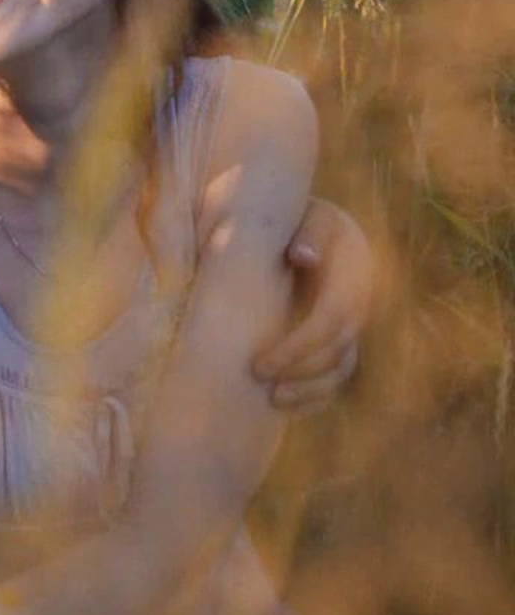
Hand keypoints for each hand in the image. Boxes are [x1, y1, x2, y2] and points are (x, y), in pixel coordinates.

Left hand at [253, 196, 373, 410]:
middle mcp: (357, 298)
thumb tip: (302, 256)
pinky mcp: (336, 335)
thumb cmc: (287, 211)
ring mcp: (349, 320)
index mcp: (351, 267)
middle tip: (258, 380)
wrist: (295, 217)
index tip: (260, 365)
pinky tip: (286, 405)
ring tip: (274, 401)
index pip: (333, 317)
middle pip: (339, 347)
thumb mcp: (296, 210)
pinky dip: (315, 392)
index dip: (300, 347)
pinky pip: (334, 372)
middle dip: (302, 370)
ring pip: (342, 366)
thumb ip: (302, 229)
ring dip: (312, 389)